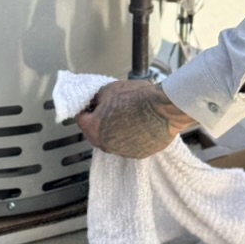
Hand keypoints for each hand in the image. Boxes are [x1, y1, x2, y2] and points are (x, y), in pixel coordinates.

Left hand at [77, 80, 195, 158]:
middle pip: (97, 132)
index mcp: (94, 129)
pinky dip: (132, 136)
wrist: (163, 108)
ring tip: (129, 115)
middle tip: (111, 108)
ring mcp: (123, 152)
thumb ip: (98, 98)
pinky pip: (130, 144)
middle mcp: (106, 145)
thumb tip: (97, 101)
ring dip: (117, 130)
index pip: (81, 119)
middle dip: (101, 120)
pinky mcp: (139, 154)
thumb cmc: (137, 98)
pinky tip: (140, 123)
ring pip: (114, 140)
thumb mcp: (110, 89)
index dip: (87, 108)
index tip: (93, 104)